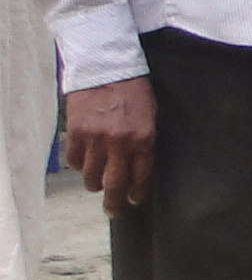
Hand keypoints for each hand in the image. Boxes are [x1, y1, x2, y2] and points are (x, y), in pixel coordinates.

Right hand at [64, 78, 157, 215]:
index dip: (137, 192)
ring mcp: (95, 138)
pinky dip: (77, 165)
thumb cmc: (134, 90)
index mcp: (144, 137)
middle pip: (114, 183)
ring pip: (91, 175)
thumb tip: (138, 166)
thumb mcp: (150, 115)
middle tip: (113, 211)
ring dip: (93, 184)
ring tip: (96, 185)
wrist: (107, 68)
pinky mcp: (75, 132)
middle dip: (114, 202)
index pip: (141, 176)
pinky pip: (74, 160)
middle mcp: (119, 142)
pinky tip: (82, 165)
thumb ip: (145, 140)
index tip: (134, 201)